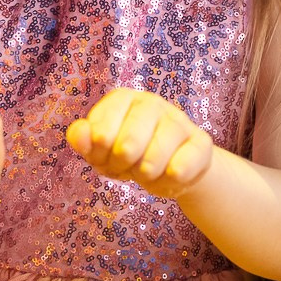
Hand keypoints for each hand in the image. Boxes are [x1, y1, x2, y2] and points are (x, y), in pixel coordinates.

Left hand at [65, 88, 214, 198]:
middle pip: (128, 145)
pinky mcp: (201, 141)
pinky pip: (180, 169)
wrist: (171, 170)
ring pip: (154, 159)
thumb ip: (84, 140)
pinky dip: (170, 181)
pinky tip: (170, 175)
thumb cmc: (130, 156)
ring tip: (148, 171)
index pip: (101, 133)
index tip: (104, 157)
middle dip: (124, 166)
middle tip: (127, 166)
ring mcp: (178, 120)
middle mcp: (151, 102)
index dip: (100, 155)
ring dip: (146, 176)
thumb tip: (80, 133)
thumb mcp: (100, 151)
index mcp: (122, 99)